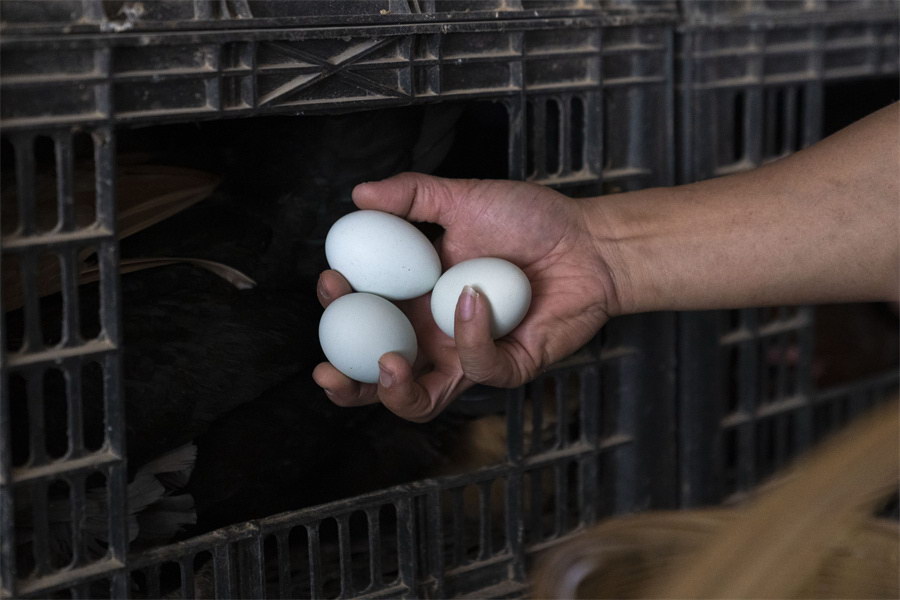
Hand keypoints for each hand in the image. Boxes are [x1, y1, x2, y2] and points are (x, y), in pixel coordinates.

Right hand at [313, 173, 619, 421]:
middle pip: (380, 378)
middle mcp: (436, 336)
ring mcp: (469, 356)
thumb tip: (359, 194)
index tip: (332, 283)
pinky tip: (471, 296)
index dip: (339, 314)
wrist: (588, 241)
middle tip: (329, 372)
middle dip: (347, 385)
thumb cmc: (530, 222)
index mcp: (416, 301)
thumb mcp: (463, 200)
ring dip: (394, 393)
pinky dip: (470, 334)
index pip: (364, 321)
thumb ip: (412, 196)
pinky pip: (478, 366)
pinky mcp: (507, 367)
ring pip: (422, 400)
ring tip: (388, 364)